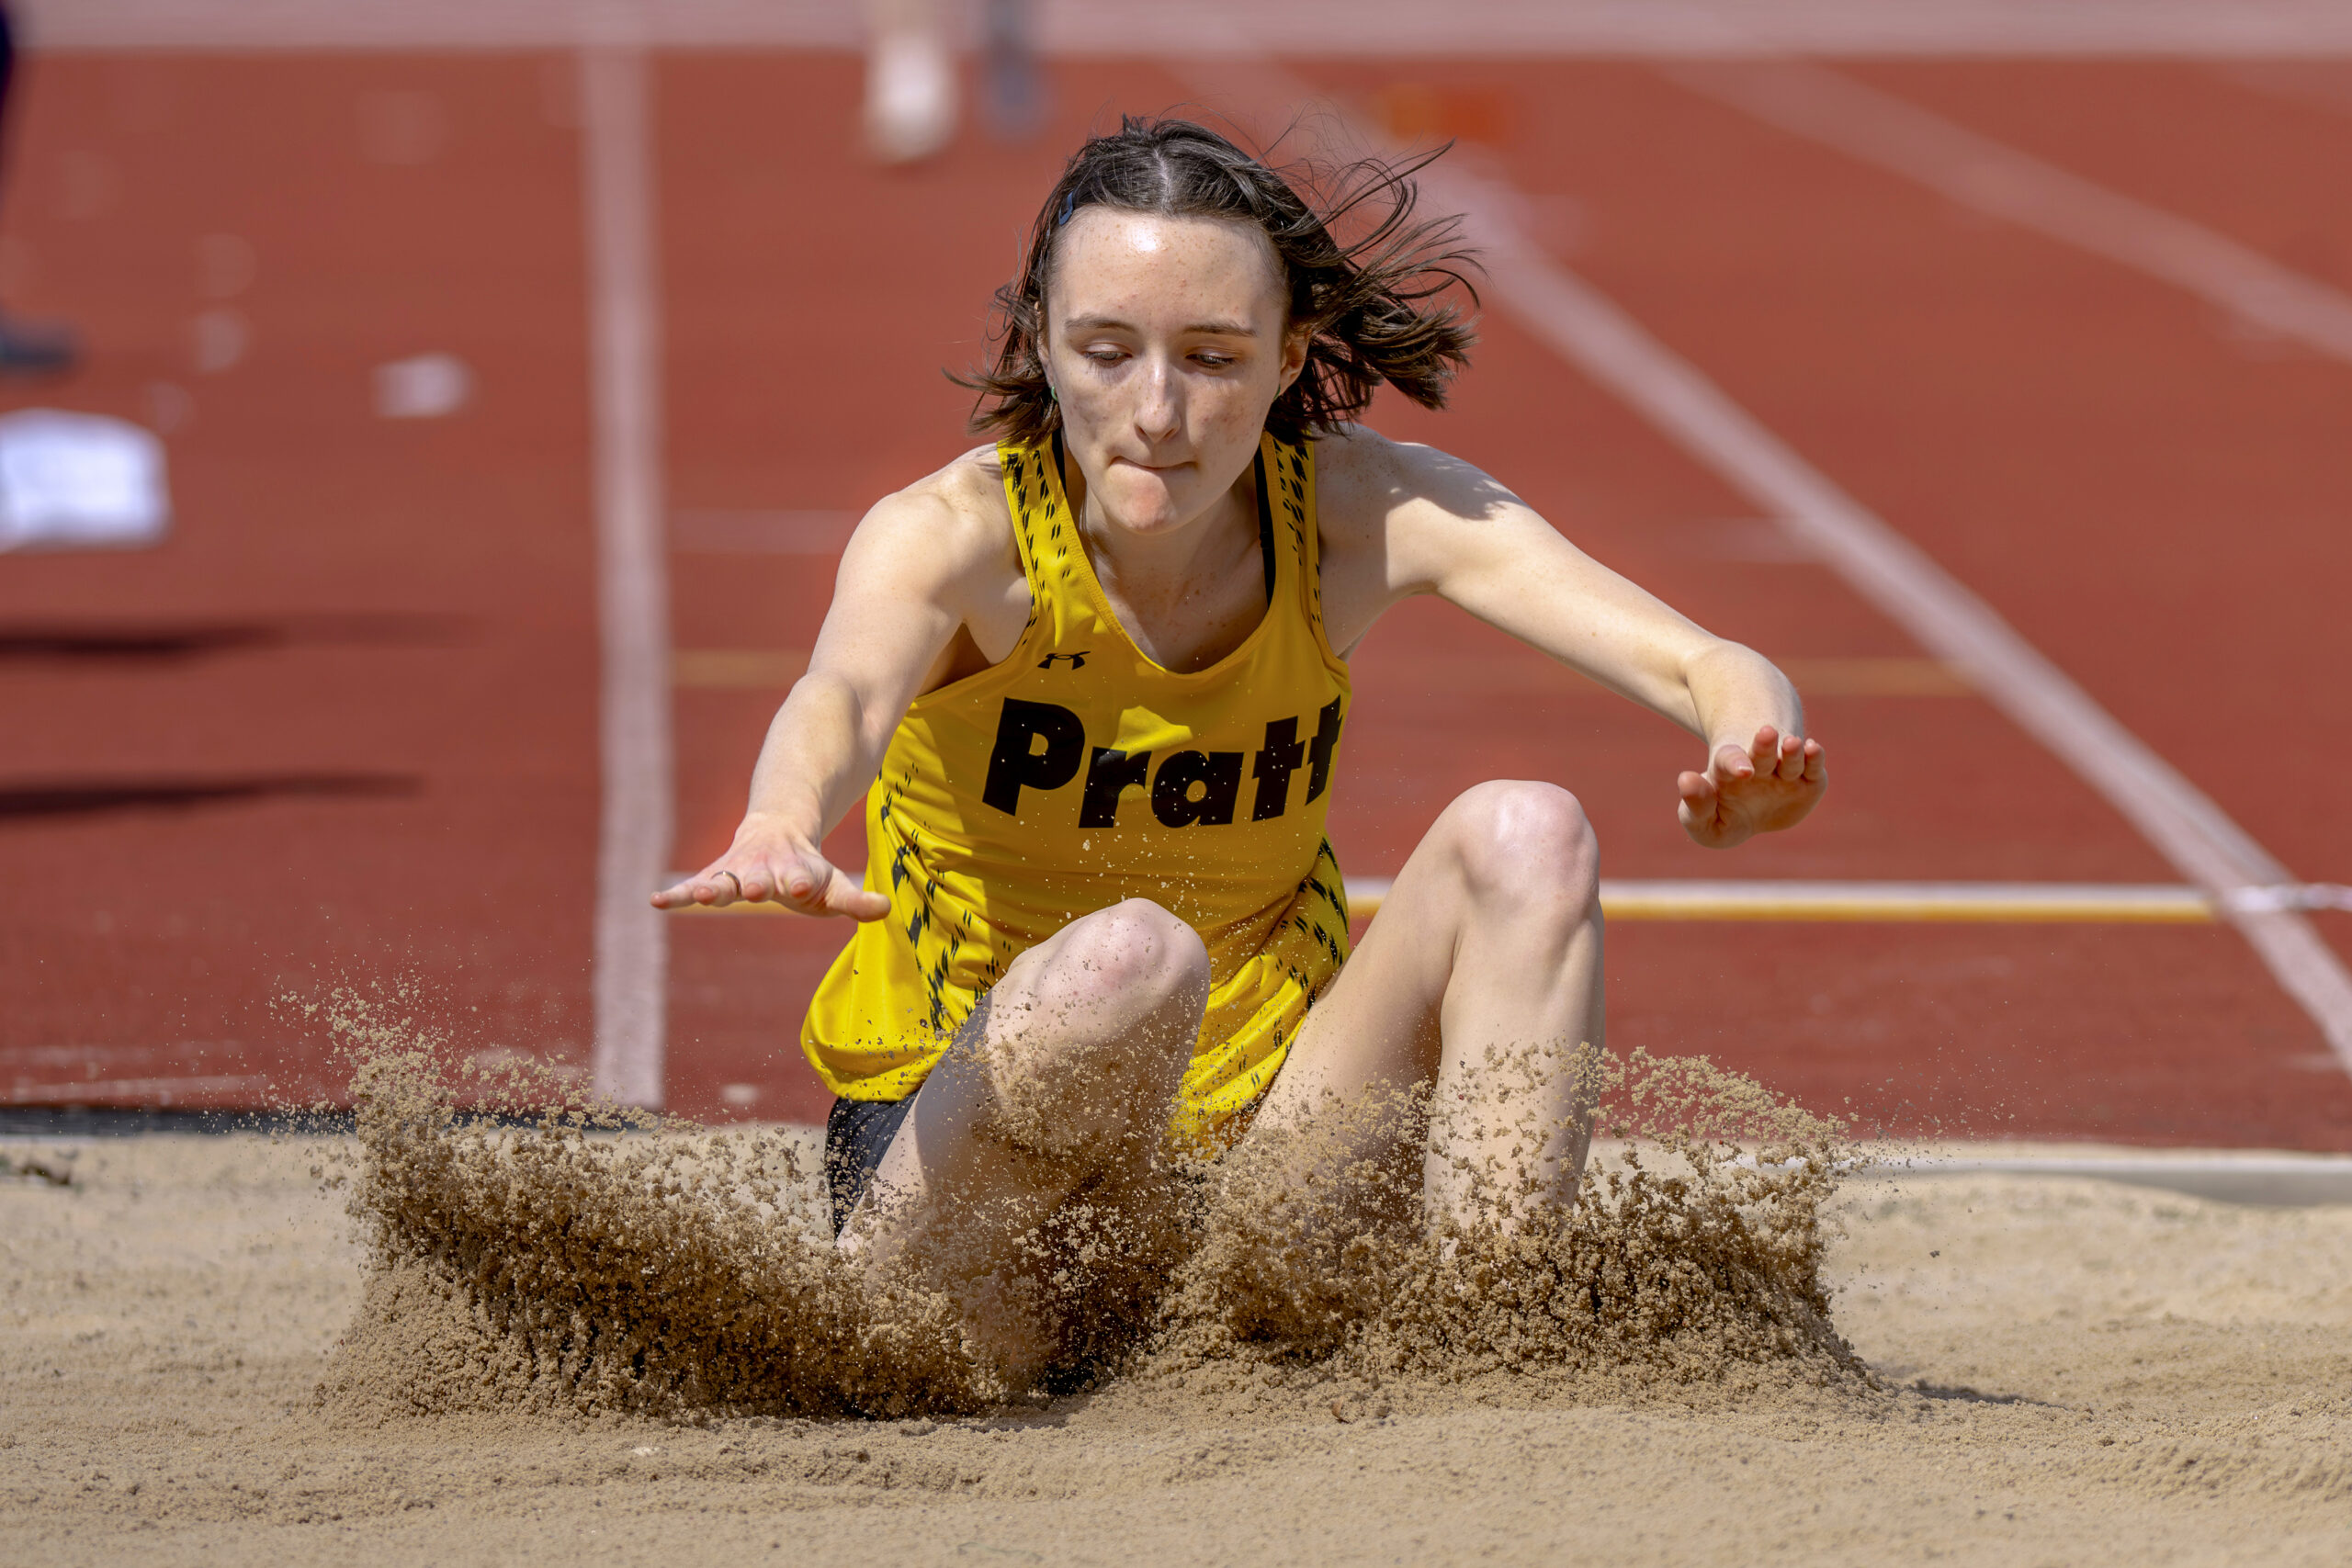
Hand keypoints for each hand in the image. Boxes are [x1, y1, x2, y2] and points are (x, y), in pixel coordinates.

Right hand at [650, 817, 888, 920]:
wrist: (775, 832)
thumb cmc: (806, 870)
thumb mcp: (833, 886)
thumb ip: (855, 901)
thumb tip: (885, 908)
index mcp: (796, 871)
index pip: (800, 877)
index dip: (801, 881)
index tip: (801, 885)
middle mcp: (763, 870)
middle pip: (757, 877)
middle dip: (754, 883)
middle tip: (753, 888)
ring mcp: (736, 871)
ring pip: (722, 879)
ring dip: (710, 887)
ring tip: (696, 894)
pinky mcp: (714, 876)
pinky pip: (691, 885)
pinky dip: (675, 893)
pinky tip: (656, 902)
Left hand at [1676, 725, 1825, 848]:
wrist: (1753, 814)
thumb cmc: (1723, 815)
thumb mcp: (1702, 821)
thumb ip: (1695, 805)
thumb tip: (1686, 779)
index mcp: (1728, 772)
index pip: (1728, 761)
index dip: (1734, 762)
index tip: (1741, 771)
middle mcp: (1759, 767)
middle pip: (1762, 753)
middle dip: (1764, 745)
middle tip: (1766, 733)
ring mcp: (1785, 773)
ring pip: (1790, 758)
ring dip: (1792, 751)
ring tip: (1792, 743)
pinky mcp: (1809, 783)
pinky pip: (1814, 768)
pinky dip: (1815, 758)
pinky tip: (1814, 748)